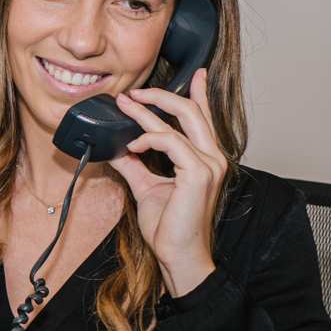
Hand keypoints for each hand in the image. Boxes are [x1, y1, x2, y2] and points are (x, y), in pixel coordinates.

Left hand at [107, 68, 228, 296]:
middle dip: (161, 95)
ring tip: (124, 107)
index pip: (204, 118)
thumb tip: (118, 147)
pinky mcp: (198, 174)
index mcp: (206, 159)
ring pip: (180, 121)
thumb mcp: (147, 188)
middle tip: (132, 92)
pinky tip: (132, 145)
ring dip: (146, 112)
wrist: (179, 257)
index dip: (201, 94)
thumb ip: (135, 164)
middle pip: (192, 111)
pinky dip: (148, 138)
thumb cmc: (170, 228)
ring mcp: (209, 165)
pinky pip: (171, 142)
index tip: (198, 74)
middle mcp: (212, 158)